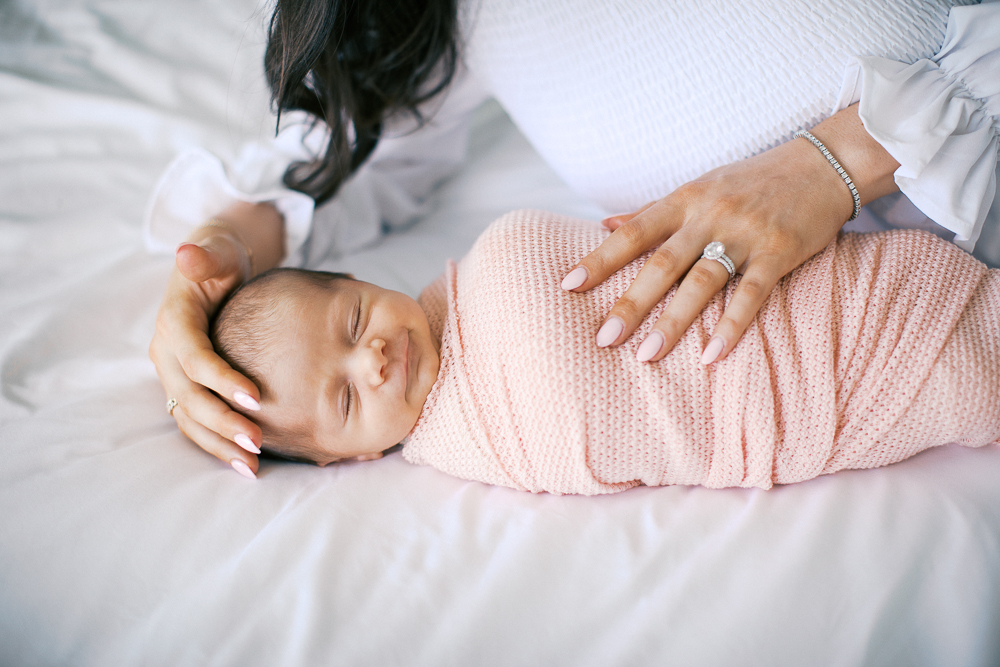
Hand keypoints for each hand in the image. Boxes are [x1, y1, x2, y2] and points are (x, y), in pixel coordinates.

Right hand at [150, 228, 264, 477]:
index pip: (195, 357)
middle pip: (189, 396)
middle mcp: (167, 352)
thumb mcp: (216, 251)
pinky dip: (218, 444)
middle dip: (223, 422)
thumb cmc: (221, 259)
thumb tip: (186, 253)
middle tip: (257, 444)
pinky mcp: (186, 388)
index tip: (256, 398)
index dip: (222, 379)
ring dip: (219, 444)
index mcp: (174, 321)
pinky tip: (246, 464)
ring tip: (252, 467)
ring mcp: (174, 374)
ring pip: (189, 417)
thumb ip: (206, 256)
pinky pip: (197, 422)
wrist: (212, 268)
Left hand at [561, 104, 899, 363]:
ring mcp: (745, 234)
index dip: (600, 258)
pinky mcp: (780, 252)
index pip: (634, 232)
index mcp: (685, 200)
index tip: (569, 285)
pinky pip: (752, 294)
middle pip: (662, 263)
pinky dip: (731, 326)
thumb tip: (604, 224)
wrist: (823, 164)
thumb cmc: (751, 181)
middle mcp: (710, 215)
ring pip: (702, 281)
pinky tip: (711, 356)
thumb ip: (652, 211)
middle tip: (604, 339)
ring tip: (647, 356)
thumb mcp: (698, 187)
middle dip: (630, 303)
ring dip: (673, 322)